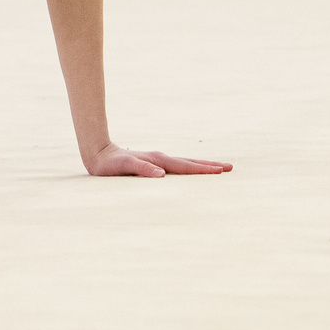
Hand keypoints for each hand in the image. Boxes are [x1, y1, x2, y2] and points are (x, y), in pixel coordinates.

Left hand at [85, 143, 231, 178]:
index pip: (185, 167)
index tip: (221, 171)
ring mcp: (158, 160)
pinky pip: (177, 167)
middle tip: (230, 167)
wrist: (98, 155)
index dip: (204, 170)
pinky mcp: (153, 164)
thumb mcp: (124, 167)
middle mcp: (161, 159)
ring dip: (202, 166)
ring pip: (185, 163)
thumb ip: (142, 169)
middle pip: (191, 162)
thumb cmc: (110, 165)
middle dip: (210, 166)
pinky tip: (192, 172)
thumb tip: (161, 175)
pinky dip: (190, 169)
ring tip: (218, 168)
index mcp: (158, 160)